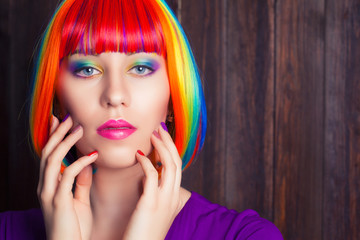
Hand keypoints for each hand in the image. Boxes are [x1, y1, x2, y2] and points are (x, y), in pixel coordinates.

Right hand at [37, 115, 97, 239]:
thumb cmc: (74, 228)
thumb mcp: (78, 201)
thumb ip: (81, 183)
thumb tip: (86, 164)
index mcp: (50, 186)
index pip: (49, 156)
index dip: (53, 137)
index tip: (61, 121)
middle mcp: (46, 187)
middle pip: (47, 153)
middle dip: (57, 133)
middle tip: (68, 117)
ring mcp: (50, 194)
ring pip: (53, 160)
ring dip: (66, 142)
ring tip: (79, 128)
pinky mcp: (59, 201)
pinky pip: (68, 176)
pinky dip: (79, 162)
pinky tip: (92, 155)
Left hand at [123, 124, 182, 239]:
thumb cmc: (142, 234)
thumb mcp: (153, 211)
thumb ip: (152, 193)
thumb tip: (147, 178)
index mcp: (174, 198)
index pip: (177, 168)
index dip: (171, 150)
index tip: (163, 138)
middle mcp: (173, 197)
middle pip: (177, 162)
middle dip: (169, 142)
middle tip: (160, 128)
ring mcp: (164, 200)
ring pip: (170, 165)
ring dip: (162, 147)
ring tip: (153, 134)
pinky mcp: (151, 203)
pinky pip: (152, 175)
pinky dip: (147, 161)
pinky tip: (139, 154)